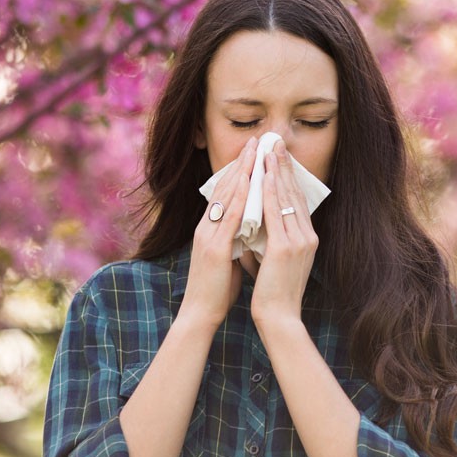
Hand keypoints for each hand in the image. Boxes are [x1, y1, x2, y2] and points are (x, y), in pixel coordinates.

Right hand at [180, 137, 256, 330]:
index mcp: (209, 228)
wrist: (200, 314)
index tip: (252, 153)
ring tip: (254, 152)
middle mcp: (205, 226)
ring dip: (241, 172)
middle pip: (223, 187)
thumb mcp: (227, 256)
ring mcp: (208, 235)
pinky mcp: (214, 248)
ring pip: (225, 196)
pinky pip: (229, 217)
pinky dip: (239, 197)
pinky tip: (249, 183)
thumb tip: (251, 226)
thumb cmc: (217, 288)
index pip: (224, 192)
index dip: (238, 170)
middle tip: (255, 141)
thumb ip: (235, 238)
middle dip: (241, 163)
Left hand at [251, 140, 317, 329]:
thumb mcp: (276, 258)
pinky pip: (276, 213)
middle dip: (283, 165)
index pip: (296, 199)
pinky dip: (269, 192)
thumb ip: (272, 237)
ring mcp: (299, 241)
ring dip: (276, 171)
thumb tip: (258, 220)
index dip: (287, 175)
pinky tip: (264, 176)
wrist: (279, 318)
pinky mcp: (287, 248)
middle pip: (293, 192)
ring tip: (269, 149)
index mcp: (307, 237)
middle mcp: (307, 235)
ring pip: (285, 198)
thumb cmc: (274, 290)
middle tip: (275, 142)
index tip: (278, 155)